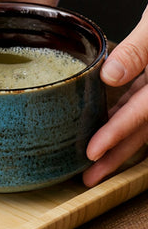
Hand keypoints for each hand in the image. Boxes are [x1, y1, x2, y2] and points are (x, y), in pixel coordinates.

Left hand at [83, 5, 147, 186]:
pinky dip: (120, 119)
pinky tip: (102, 124)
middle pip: (140, 131)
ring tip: (94, 162)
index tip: (92, 153)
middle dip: (114, 156)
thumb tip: (109, 75)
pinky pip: (137, 106)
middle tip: (89, 178)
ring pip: (138, 123)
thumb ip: (139, 49)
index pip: (139, 114)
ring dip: (117, 143)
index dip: (115, 135)